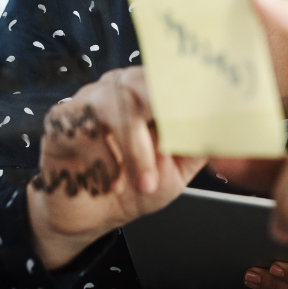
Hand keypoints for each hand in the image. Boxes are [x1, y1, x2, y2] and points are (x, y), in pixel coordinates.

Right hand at [26, 66, 204, 268]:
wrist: (90, 215)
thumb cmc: (134, 185)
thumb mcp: (177, 169)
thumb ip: (198, 144)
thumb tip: (226, 125)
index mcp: (150, 92)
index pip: (171, 74)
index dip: (189, 86)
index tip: (207, 107)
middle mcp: (119, 87)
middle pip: (142, 80)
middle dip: (164, 114)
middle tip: (174, 146)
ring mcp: (88, 99)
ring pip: (114, 103)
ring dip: (135, 148)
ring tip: (145, 183)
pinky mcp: (61, 121)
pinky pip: (83, 128)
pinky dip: (104, 160)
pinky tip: (113, 183)